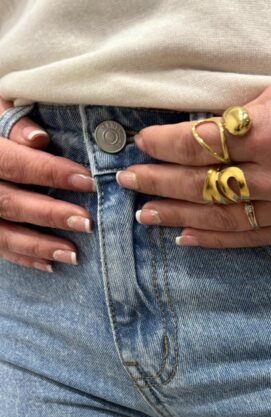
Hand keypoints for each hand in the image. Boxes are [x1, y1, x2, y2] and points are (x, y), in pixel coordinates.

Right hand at [0, 97, 95, 271]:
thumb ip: (14, 122)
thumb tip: (40, 139)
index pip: (13, 164)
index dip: (49, 172)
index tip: (87, 181)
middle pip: (9, 203)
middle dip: (49, 214)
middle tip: (86, 222)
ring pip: (3, 234)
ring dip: (39, 246)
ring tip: (73, 254)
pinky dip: (25, 258)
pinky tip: (52, 264)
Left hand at [117, 60, 270, 247]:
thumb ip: (247, 117)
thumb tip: (205, 133)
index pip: (203, 145)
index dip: (167, 145)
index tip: (142, 143)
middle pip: (205, 184)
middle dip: (160, 181)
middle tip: (128, 181)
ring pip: (223, 218)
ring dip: (179, 216)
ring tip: (146, 214)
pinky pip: (253, 238)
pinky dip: (217, 240)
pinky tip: (188, 238)